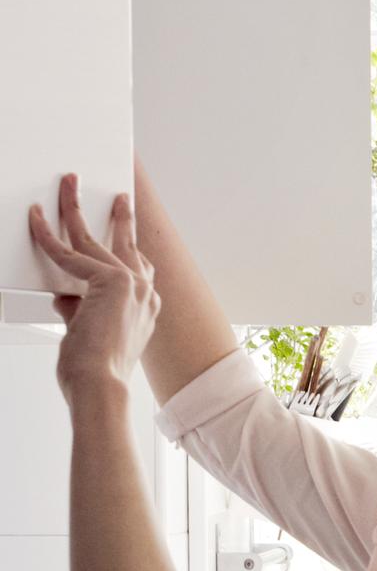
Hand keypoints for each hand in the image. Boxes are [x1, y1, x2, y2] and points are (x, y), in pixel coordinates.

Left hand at [29, 174, 159, 402]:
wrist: (100, 385)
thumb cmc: (95, 371)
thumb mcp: (87, 333)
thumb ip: (79, 310)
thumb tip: (63, 295)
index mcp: (146, 310)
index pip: (140, 270)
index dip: (131, 248)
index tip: (128, 233)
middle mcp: (146, 295)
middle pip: (128, 246)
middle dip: (120, 218)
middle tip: (119, 198)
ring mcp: (133, 286)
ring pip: (95, 239)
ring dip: (76, 208)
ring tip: (69, 185)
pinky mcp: (111, 281)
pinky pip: (68, 253)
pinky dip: (47, 236)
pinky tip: (36, 219)